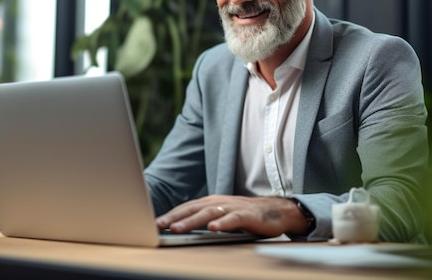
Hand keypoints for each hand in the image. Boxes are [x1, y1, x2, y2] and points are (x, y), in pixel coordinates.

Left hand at [155, 195, 309, 236]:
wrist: (276, 210)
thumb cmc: (245, 215)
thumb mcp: (221, 215)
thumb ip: (204, 219)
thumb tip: (180, 227)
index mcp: (211, 202)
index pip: (187, 208)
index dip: (171, 214)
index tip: (155, 223)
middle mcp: (219, 202)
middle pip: (193, 209)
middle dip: (175, 217)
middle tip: (159, 225)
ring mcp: (232, 208)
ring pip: (208, 214)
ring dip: (191, 221)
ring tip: (177, 228)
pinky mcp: (246, 215)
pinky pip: (232, 219)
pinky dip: (221, 223)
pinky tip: (212, 229)